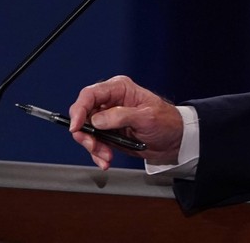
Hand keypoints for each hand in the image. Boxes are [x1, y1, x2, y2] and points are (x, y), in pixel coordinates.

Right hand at [68, 75, 183, 169]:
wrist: (174, 140)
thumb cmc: (166, 121)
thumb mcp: (146, 117)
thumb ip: (121, 116)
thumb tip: (97, 119)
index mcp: (119, 89)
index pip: (90, 94)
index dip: (79, 109)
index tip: (76, 127)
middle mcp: (111, 101)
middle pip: (83, 114)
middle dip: (85, 133)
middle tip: (94, 146)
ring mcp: (108, 118)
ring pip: (86, 131)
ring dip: (93, 147)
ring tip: (106, 157)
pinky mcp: (109, 133)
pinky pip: (94, 142)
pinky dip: (97, 153)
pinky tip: (105, 160)